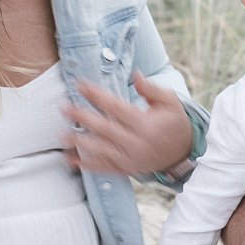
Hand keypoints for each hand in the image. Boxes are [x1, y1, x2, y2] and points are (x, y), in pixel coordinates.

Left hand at [62, 72, 192, 175]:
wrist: (182, 154)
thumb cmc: (174, 123)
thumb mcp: (170, 102)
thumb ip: (152, 89)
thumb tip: (136, 75)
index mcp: (146, 124)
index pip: (115, 107)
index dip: (96, 95)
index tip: (80, 85)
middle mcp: (136, 143)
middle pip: (104, 129)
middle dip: (82, 117)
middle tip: (63, 107)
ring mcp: (130, 159)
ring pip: (100, 150)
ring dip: (79, 142)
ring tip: (61, 134)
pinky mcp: (125, 169)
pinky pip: (103, 168)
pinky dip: (85, 165)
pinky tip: (70, 159)